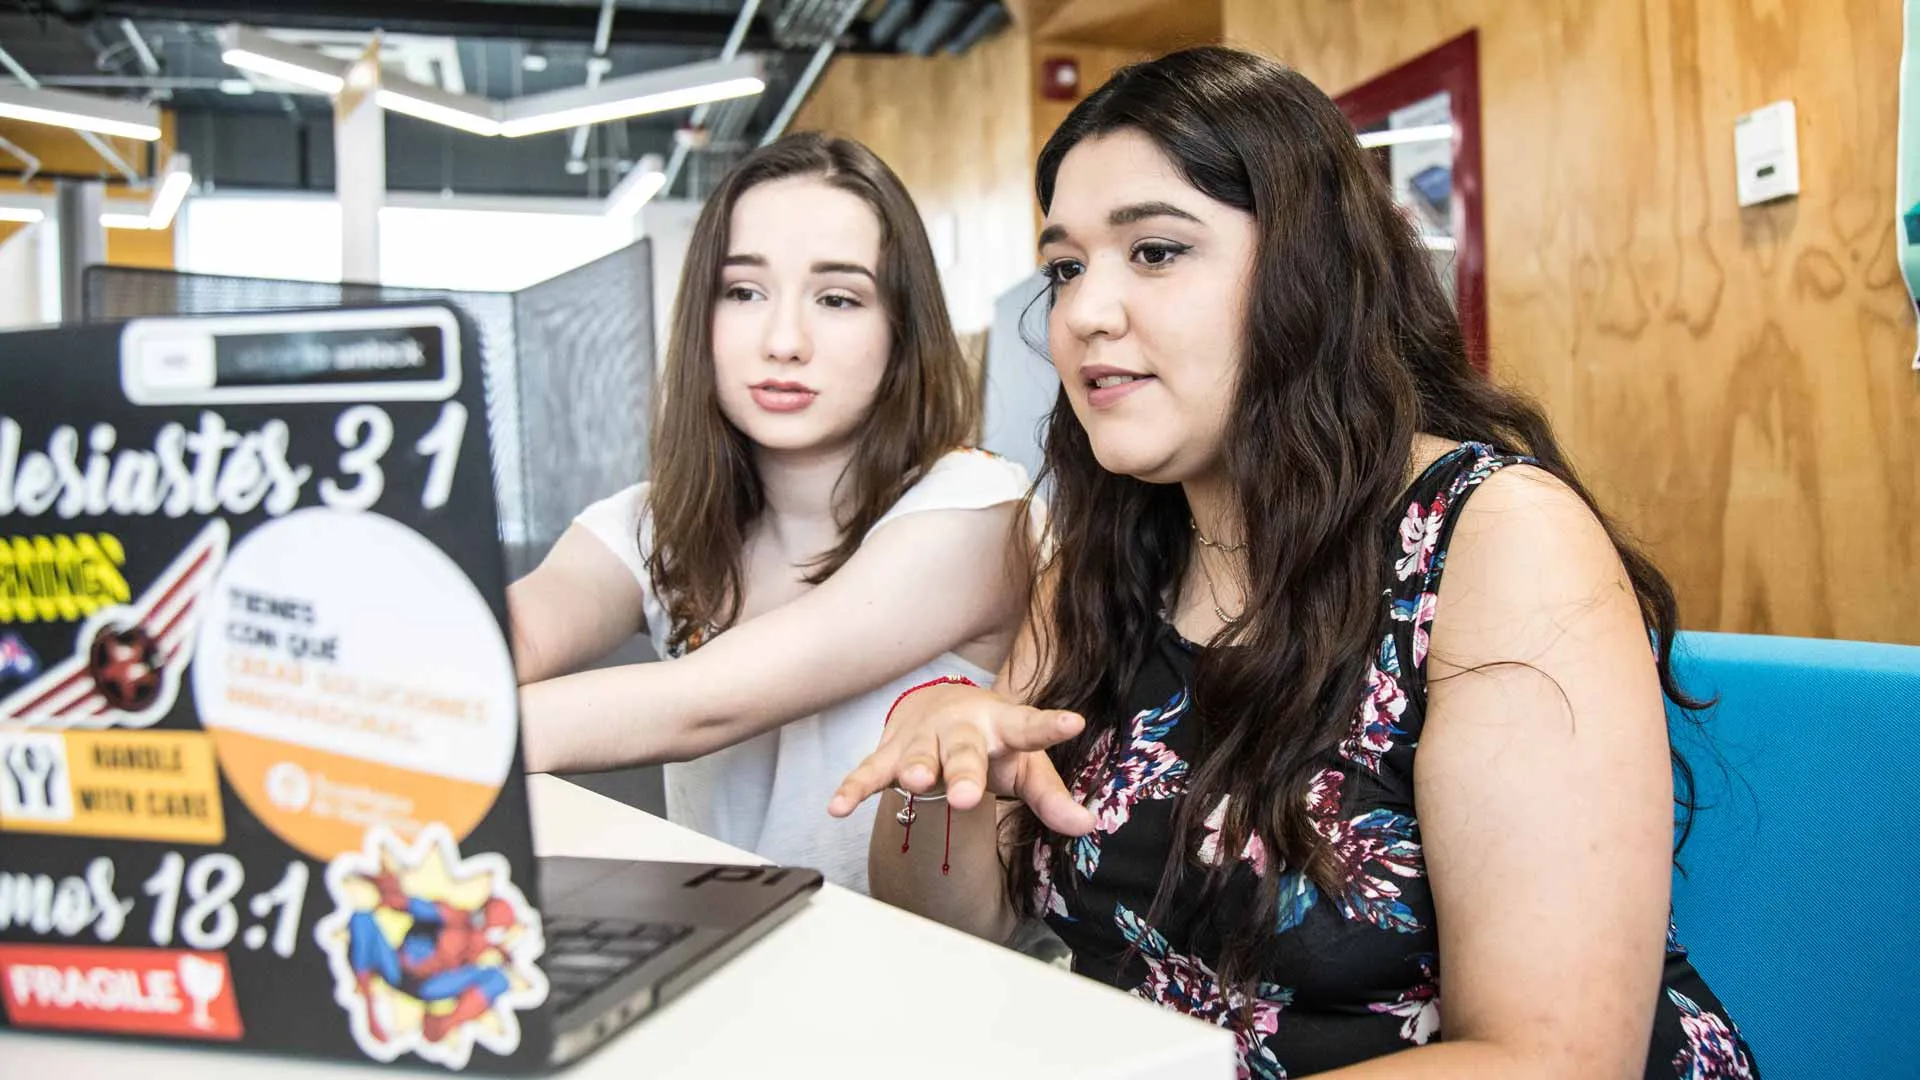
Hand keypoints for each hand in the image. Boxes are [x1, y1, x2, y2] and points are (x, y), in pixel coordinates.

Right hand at [828, 683, 1095, 835]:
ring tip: (912, 783)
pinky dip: (853, 788)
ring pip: (916, 757)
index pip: (1030, 727)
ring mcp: (922, 741)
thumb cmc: (991, 740)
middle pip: (964, 751)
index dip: (1050, 726)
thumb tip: (1087, 826)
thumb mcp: (1025, 764)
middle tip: (966, 795)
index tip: (1072, 723)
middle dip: (964, 772)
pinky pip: (869, 772)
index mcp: (1002, 726)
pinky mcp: (889, 754)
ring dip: (913, 770)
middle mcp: (961, 729)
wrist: (936, 703)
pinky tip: (837, 807)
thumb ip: (1052, 796)